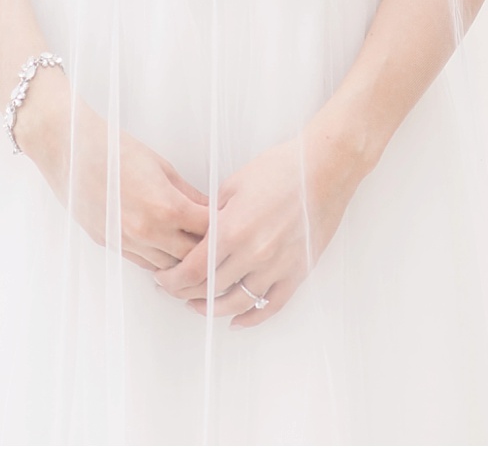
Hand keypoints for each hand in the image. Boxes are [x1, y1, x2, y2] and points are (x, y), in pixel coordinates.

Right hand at [18, 74, 209, 270]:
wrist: (70, 150)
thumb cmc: (115, 149)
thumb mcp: (162, 166)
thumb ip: (188, 194)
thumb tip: (210, 209)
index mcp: (165, 207)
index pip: (207, 233)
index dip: (223, 232)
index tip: (233, 229)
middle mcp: (146, 231)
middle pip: (190, 258)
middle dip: (207, 254)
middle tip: (221, 249)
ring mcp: (125, 242)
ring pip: (166, 267)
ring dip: (182, 264)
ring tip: (199, 255)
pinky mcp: (109, 244)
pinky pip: (142, 263)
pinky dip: (158, 261)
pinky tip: (169, 253)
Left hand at [154, 119, 365, 326]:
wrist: (325, 168)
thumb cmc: (282, 168)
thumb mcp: (235, 184)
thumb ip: (212, 214)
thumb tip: (197, 235)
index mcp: (232, 229)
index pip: (191, 270)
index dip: (171, 280)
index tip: (163, 279)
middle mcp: (253, 253)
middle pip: (208, 290)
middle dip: (185, 293)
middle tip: (175, 290)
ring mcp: (277, 266)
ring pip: (236, 304)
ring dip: (212, 309)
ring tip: (199, 305)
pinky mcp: (297, 271)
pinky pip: (271, 306)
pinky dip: (251, 318)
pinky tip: (237, 320)